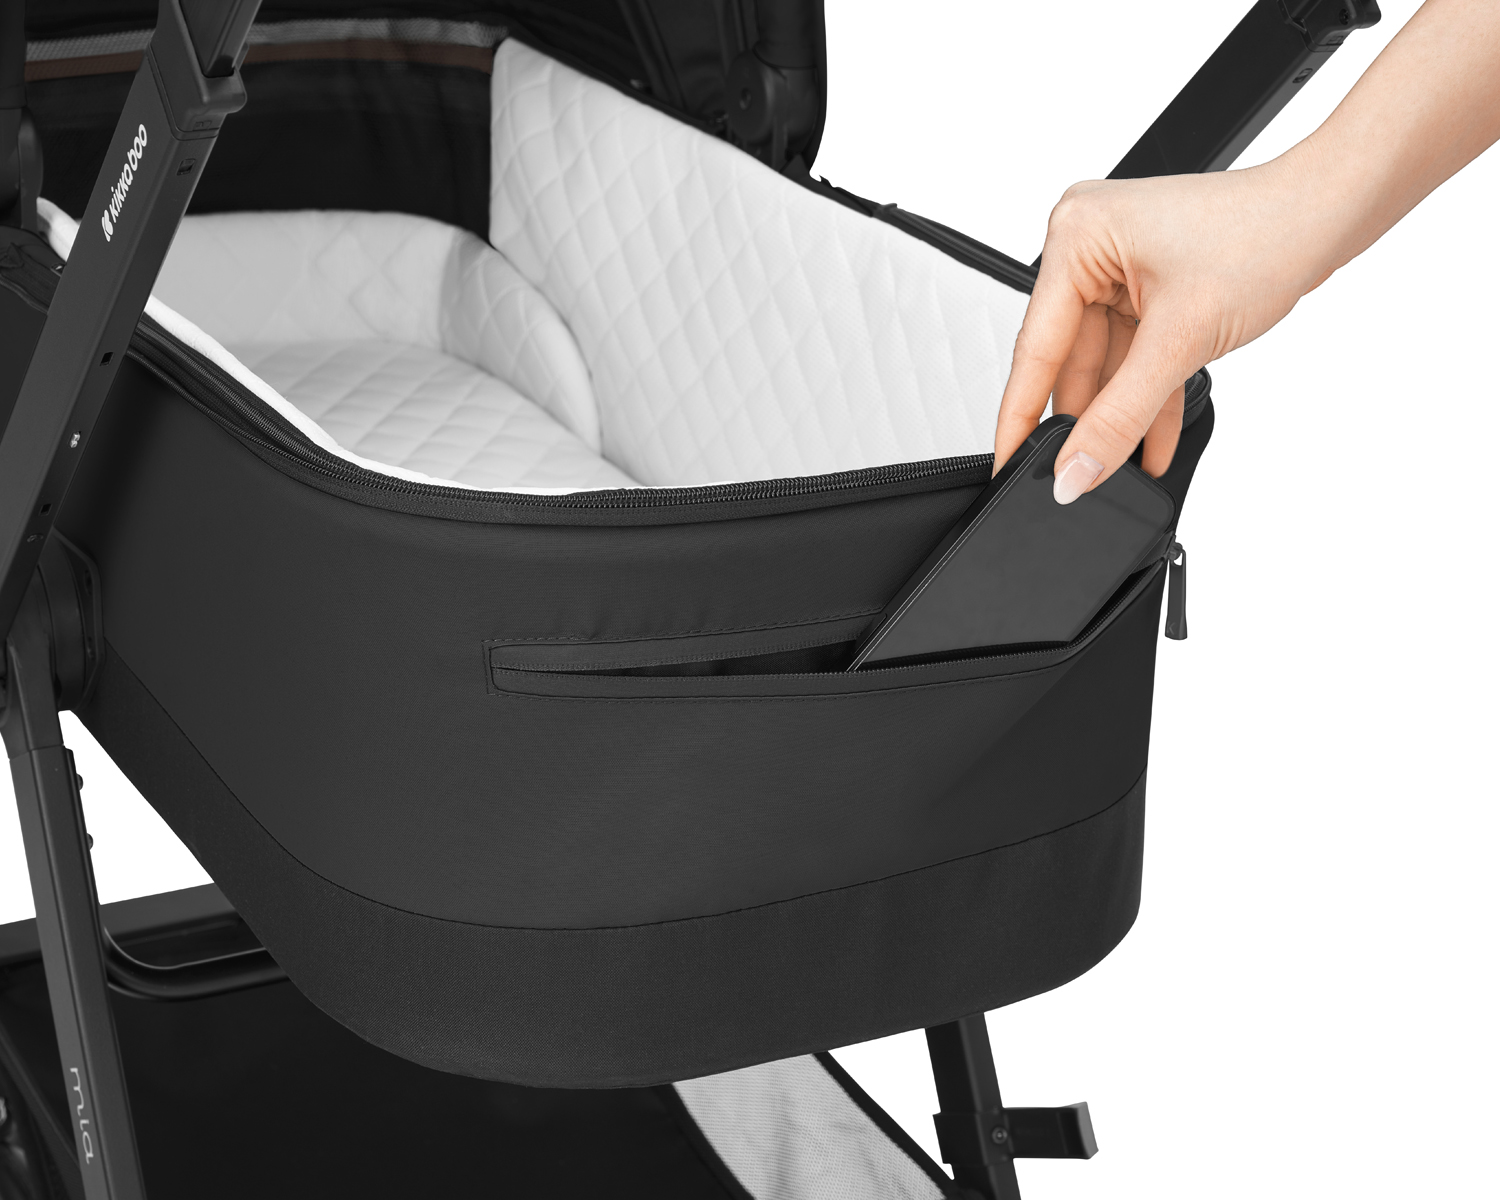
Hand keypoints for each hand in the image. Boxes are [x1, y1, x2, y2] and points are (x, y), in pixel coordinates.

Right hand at [993, 163, 1329, 500]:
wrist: (1333, 210)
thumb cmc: (1268, 233)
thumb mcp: (1181, 340)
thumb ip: (1120, 416)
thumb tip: (1075, 469)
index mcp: (1077, 236)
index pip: (1036, 347)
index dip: (1022, 416)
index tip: (1008, 465)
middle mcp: (1090, 246)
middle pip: (1071, 359)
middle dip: (1086, 420)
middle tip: (1078, 475)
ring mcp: (1120, 265)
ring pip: (1107, 364)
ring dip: (1122, 415)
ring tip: (1124, 466)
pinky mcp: (1150, 284)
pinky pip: (1134, 354)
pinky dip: (1146, 396)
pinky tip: (1151, 442)